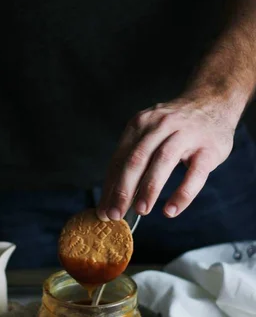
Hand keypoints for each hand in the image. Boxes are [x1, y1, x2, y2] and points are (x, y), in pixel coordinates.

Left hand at [97, 95, 238, 220]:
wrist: (213, 101)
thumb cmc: (175, 127)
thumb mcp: (150, 134)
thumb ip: (133, 161)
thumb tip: (112, 199)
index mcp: (140, 124)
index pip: (120, 159)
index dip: (109, 187)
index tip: (103, 211)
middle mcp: (161, 125)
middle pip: (137, 159)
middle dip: (123, 190)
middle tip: (115, 214)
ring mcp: (186, 134)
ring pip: (163, 161)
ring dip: (149, 189)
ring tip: (141, 211)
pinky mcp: (209, 148)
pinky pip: (195, 174)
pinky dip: (182, 194)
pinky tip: (170, 210)